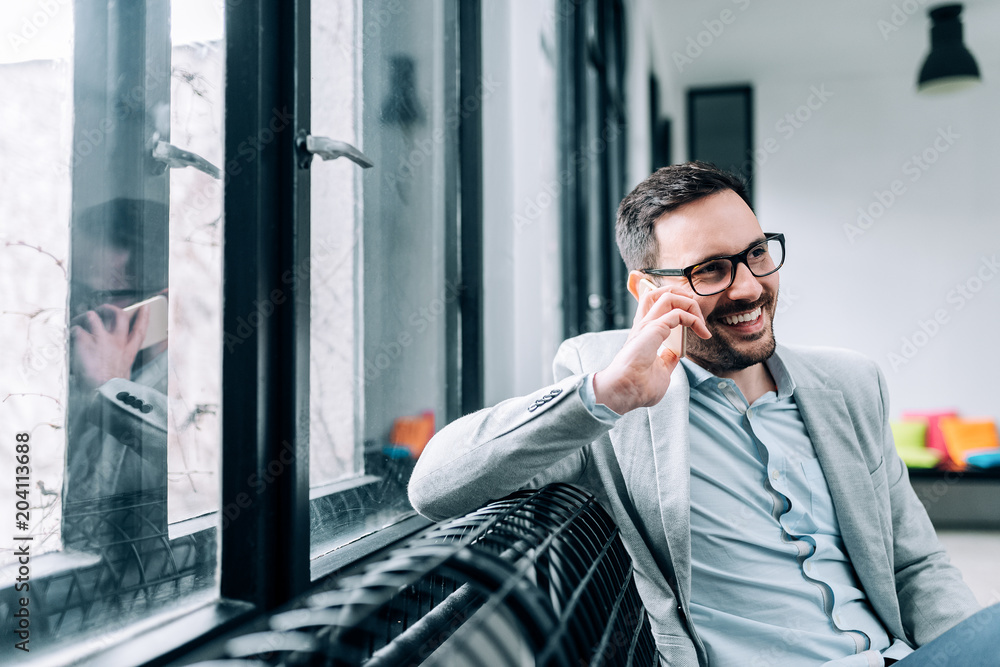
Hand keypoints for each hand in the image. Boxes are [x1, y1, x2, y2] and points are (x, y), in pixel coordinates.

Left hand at [70, 304, 149, 390]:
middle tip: (103, 309)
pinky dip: (70, 332)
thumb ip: (121, 362)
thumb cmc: (111, 389)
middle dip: (110, 309)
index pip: (140, 330)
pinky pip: (75, 329)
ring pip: (93, 316)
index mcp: (128, 352)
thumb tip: (116, 359)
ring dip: (84, 317)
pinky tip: (68, 338)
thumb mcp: (123, 374)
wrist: (102, 392)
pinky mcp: (84, 341)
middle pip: (119, 315)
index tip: (144, 307)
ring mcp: (101, 339)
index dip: (144, 317)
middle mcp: (117, 342)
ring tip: (78, 322)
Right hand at [592, 286, 710, 414]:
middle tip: (697, 314)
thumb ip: (667, 359)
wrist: (626, 392)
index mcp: (643, 333)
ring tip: (701, 321)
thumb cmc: (638, 387)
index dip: (673, 303)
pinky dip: (694, 319)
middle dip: (682, 297)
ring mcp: (648, 325)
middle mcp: (644, 325)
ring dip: (689, 304)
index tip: (692, 321)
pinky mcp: (654, 328)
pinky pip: (679, 313)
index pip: (652, 304)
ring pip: (668, 295)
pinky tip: (702, 332)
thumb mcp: (660, 370)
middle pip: (659, 293)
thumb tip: (675, 354)